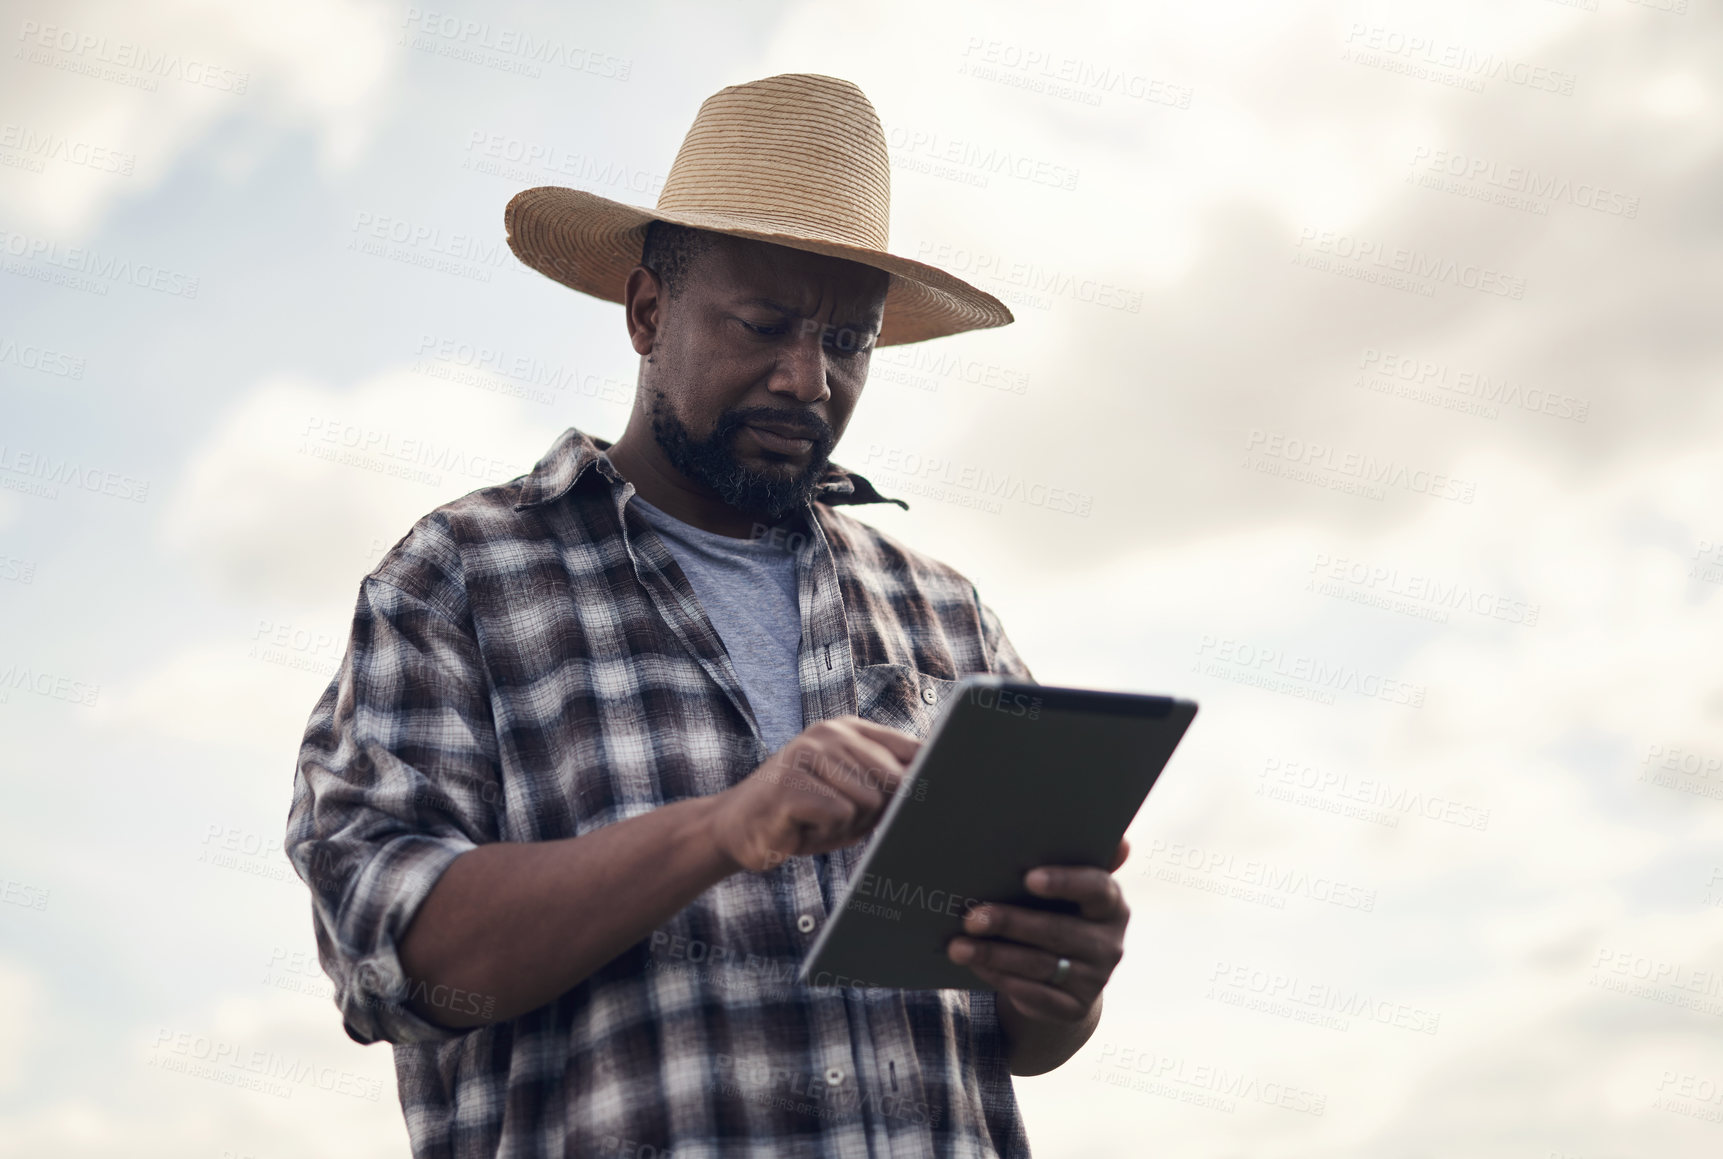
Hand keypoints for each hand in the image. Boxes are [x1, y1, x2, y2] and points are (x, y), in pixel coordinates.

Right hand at [706, 716, 920, 872]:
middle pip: (894, 780)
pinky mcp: (792, 781)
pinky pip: (840, 814)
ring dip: (847, 826)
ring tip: (816, 820)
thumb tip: (935, 783)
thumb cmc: (804, 815)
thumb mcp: (854, 796)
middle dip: (876, 812)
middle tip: (839, 817)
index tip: (932, 793)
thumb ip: (890, 784)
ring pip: (869, 801)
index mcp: (851, 730)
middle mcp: (831, 732)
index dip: (926, 778)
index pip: (912, 749)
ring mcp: (809, 752)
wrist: (735, 828)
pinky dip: (825, 832)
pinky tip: (801, 826)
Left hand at [946, 838, 1130, 1022]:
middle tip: (970, 917)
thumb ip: (1073, 857)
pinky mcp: (1074, 1008)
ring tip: (957, 945)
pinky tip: (975, 965)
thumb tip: (1115, 839)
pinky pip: (1034, 995)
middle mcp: (1110, 943)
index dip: (1065, 882)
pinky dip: (1001, 979)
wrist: (1067, 974)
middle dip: (1010, 923)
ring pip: (1039, 965)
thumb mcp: (1065, 887)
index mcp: (1112, 904)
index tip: (1029, 878)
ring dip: (994, 955)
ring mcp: (1095, 979)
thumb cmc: (1057, 910)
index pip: (1097, 889)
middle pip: (1057, 931)